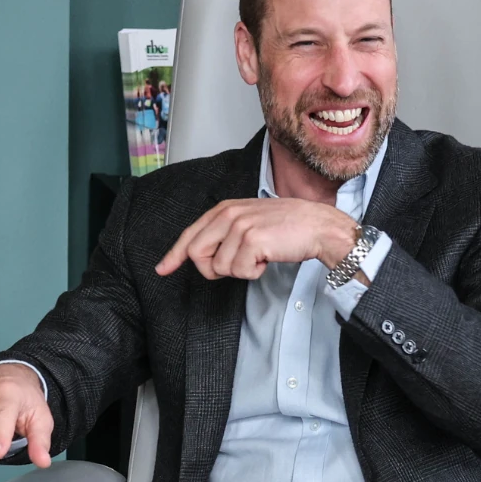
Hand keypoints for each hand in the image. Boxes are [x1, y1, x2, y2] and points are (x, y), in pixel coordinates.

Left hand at [156, 198, 357, 279]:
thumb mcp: (250, 221)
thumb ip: (226, 233)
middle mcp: (228, 215)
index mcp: (225, 209)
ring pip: (219, 267)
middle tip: (237, 266)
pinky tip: (268, 258)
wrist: (317, 226)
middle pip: (196, 254)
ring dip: (241, 270)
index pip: (190, 234)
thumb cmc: (288, 227)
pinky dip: (254, 272)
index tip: (163, 269)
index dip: (174, 254)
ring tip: (260, 256)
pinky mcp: (251, 240)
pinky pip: (239, 272)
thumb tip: (205, 257)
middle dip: (212, 269)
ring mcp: (239, 227)